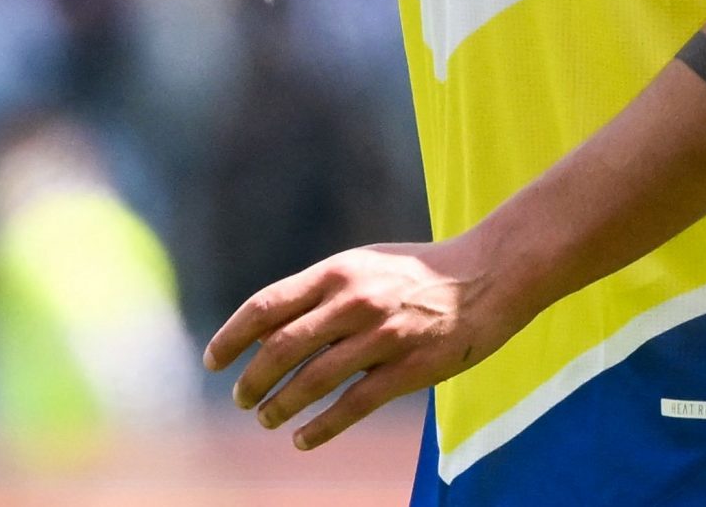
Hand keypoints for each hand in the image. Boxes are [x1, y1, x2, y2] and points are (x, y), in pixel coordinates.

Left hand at [202, 234, 533, 449]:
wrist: (492, 274)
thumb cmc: (421, 273)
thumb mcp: (367, 265)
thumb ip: (321, 293)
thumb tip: (266, 332)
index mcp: (341, 271)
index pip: (265, 307)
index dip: (230, 338)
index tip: (213, 362)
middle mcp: (357, 301)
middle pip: (280, 350)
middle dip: (251, 382)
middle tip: (243, 399)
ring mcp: (384, 336)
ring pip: (311, 382)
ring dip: (280, 407)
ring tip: (269, 419)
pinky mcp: (411, 367)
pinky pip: (353, 406)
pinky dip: (320, 429)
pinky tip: (304, 439)